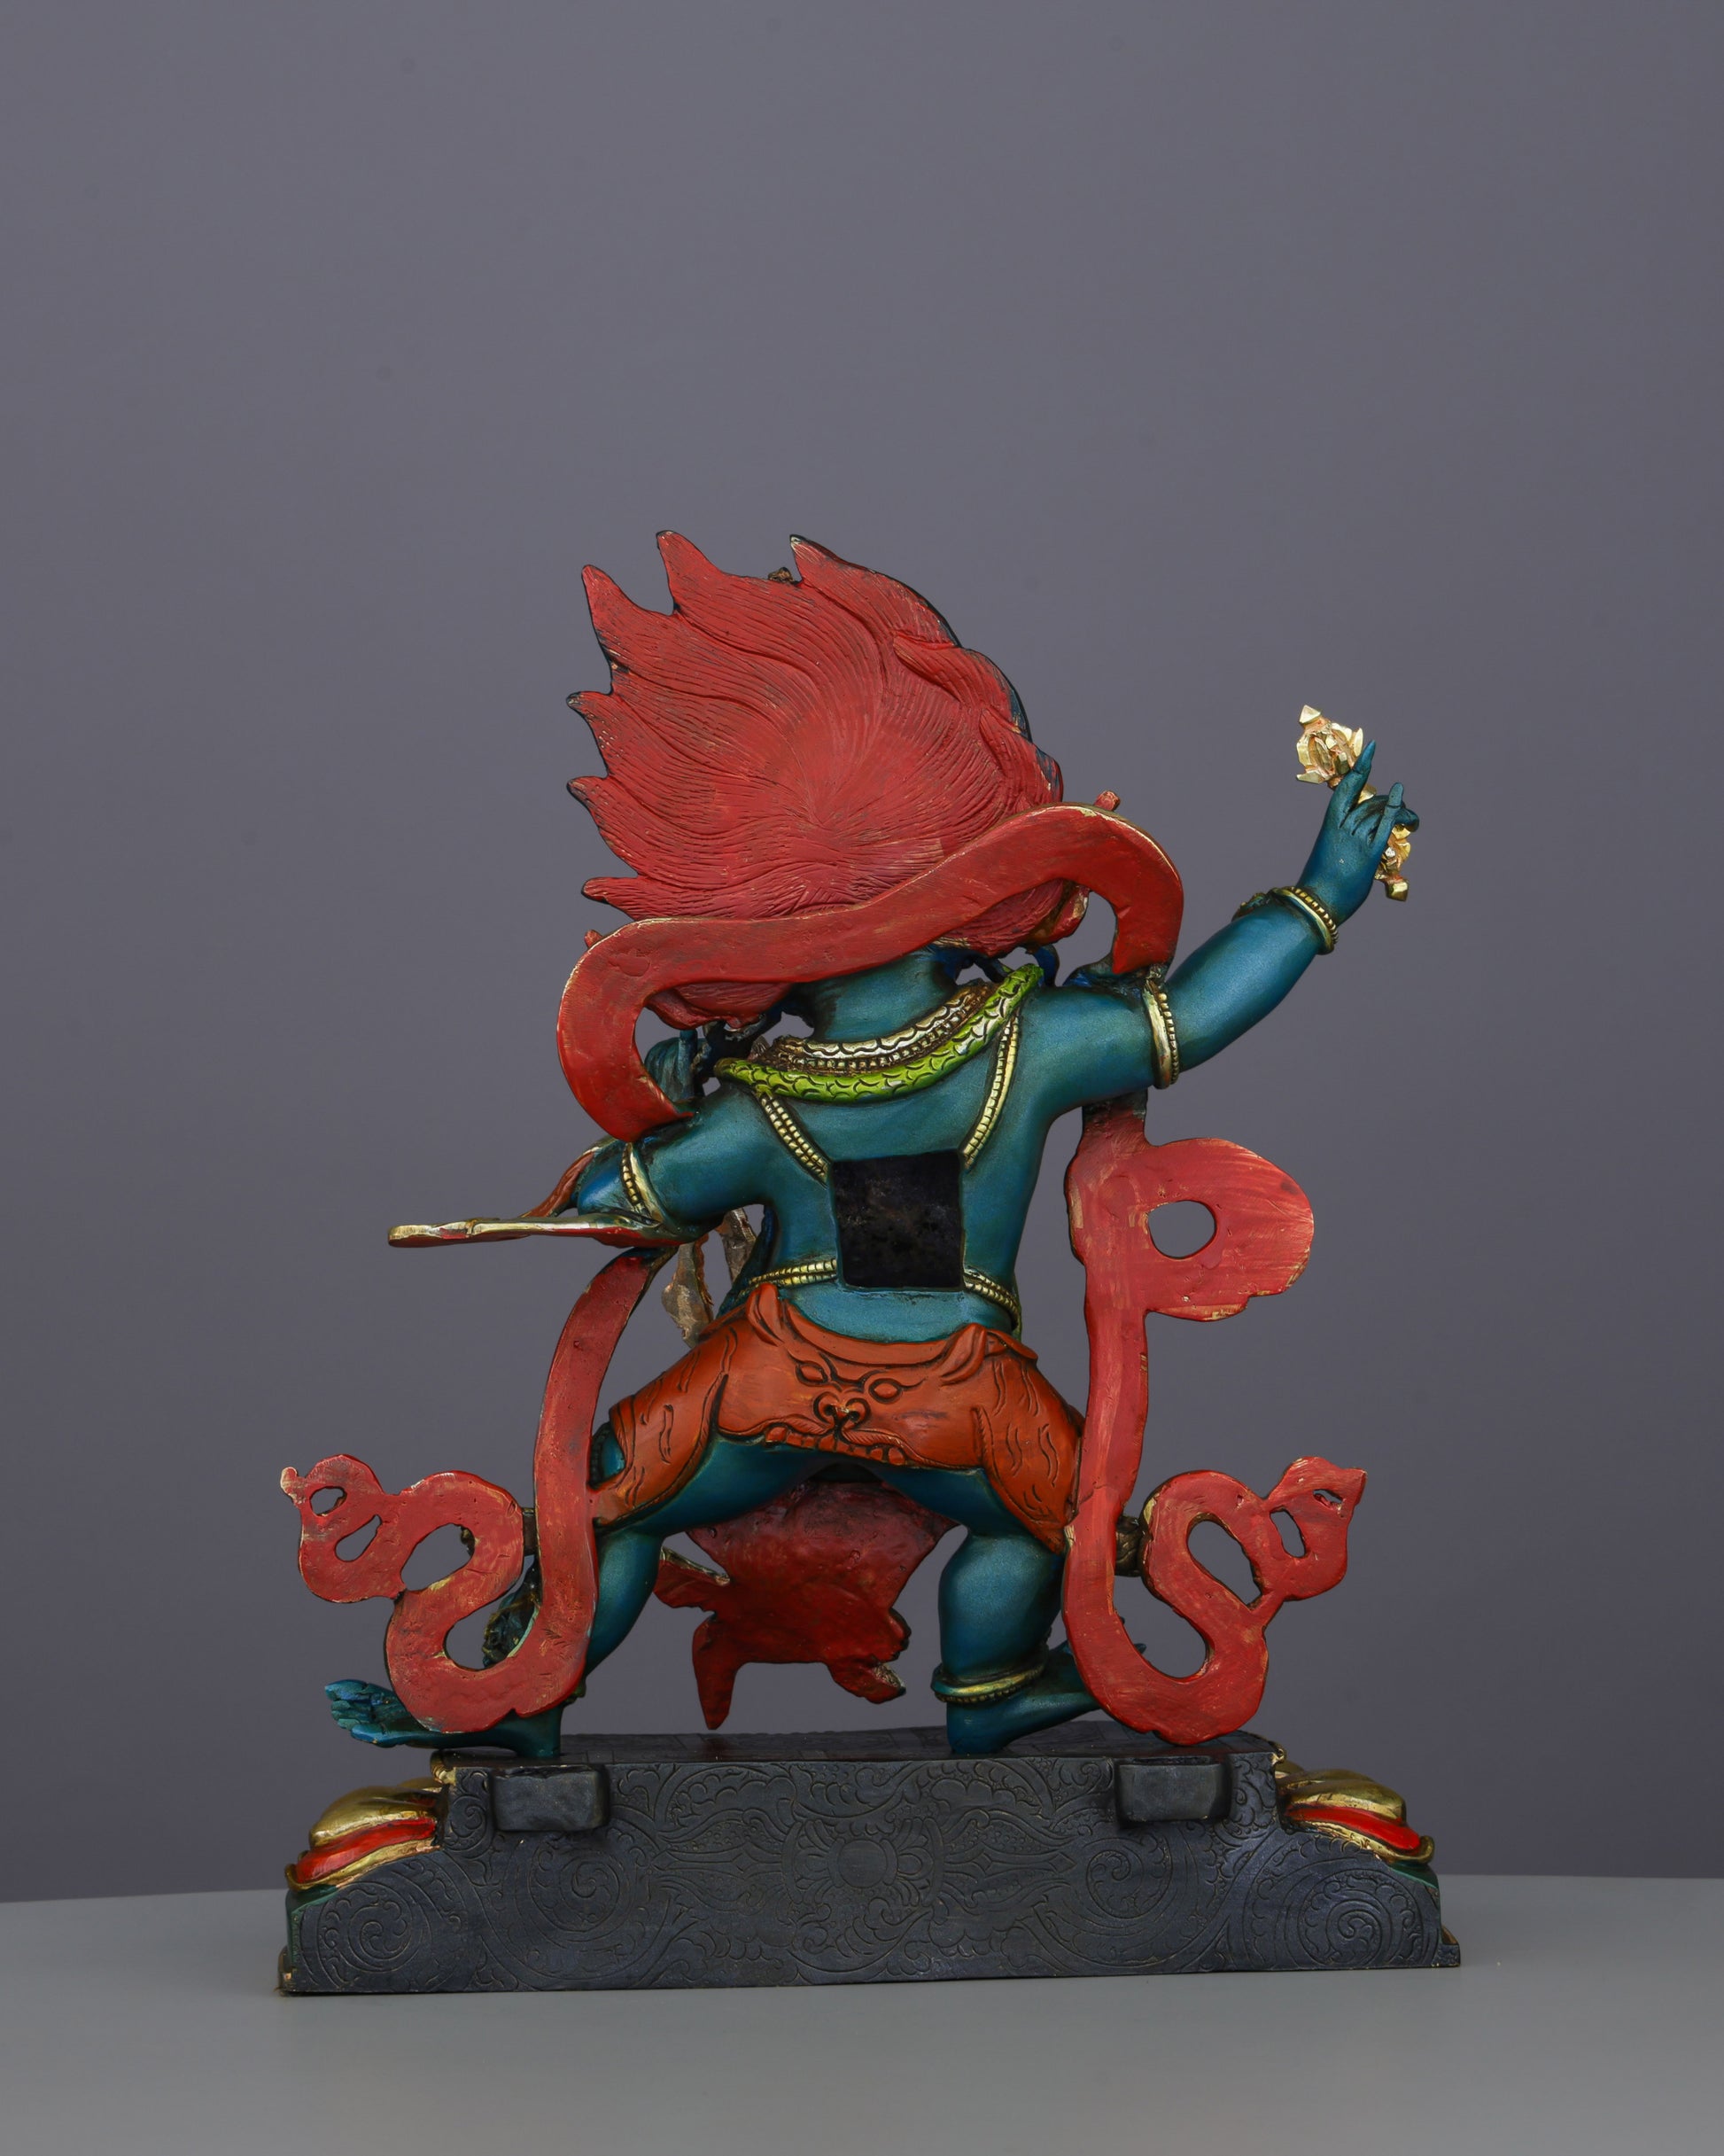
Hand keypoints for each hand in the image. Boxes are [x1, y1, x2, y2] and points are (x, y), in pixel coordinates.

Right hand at [1296, 742, 1418, 921]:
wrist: (1317, 903)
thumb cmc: (1321, 885)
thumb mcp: (1331, 857)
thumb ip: (1348, 844)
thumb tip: (1368, 844)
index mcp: (1330, 826)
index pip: (1347, 788)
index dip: (1361, 767)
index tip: (1372, 748)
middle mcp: (1343, 827)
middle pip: (1370, 800)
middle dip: (1388, 799)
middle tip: (1401, 806)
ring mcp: (1356, 838)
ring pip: (1381, 811)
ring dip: (1401, 812)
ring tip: (1413, 821)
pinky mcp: (1370, 852)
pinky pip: (1384, 825)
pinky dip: (1396, 808)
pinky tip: (1404, 797)